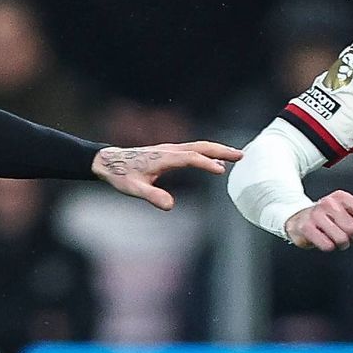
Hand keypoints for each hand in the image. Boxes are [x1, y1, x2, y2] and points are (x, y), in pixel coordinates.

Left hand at [93, 141, 239, 209]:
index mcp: (164, 157)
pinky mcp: (170, 152)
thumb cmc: (122, 176)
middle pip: (201, 146)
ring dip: (218, 150)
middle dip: (221, 150)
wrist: (111, 162)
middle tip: (241, 156)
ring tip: (236, 157)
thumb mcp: (134, 190)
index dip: (207, 164)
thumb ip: (152, 196)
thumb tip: (171, 206)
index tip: (222, 171)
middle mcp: (170, 150)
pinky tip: (215, 160)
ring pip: (199, 146)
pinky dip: (208, 152)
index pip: (191, 158)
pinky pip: (194, 150)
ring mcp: (171, 149)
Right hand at [284, 191, 352, 250]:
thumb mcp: (344, 210)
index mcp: (340, 197)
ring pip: (341, 239)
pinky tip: (324, 240)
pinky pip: (327, 245)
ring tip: (336, 239)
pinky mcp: (306, 228)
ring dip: (341, 244)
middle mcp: (328, 203)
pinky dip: (328, 246)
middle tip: (349, 237)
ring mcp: (316, 215)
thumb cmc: (326, 218)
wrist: (298, 219)